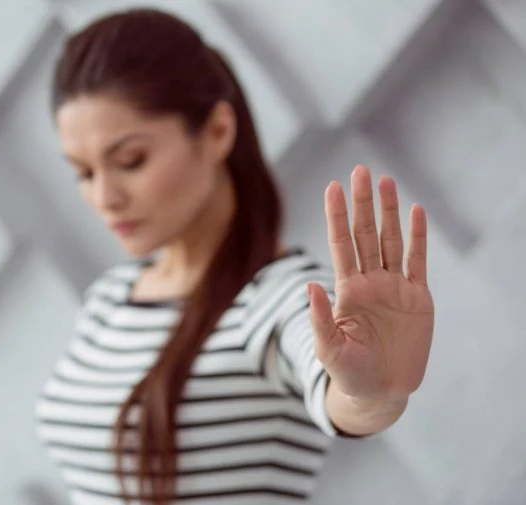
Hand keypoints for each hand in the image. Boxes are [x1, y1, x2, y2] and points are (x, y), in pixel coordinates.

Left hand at [308, 165, 433, 402]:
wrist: (380, 392)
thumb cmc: (349, 373)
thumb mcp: (330, 349)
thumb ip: (319, 319)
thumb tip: (306, 286)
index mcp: (347, 289)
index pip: (341, 243)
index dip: (336, 216)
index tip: (332, 187)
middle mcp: (370, 281)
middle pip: (365, 233)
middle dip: (362, 203)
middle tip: (360, 170)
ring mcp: (394, 287)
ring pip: (391, 240)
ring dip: (389, 211)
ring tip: (385, 181)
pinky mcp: (417, 298)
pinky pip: (417, 261)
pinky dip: (417, 236)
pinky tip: (415, 211)